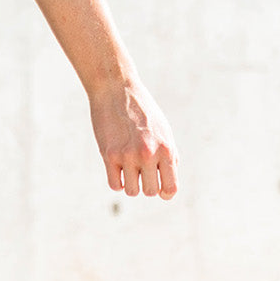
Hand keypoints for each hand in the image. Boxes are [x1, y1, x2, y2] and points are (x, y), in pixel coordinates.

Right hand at [88, 77, 178, 198]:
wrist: (116, 88)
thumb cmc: (141, 110)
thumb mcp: (163, 130)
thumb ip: (168, 156)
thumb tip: (167, 186)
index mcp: (166, 149)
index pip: (170, 188)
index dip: (165, 192)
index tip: (159, 187)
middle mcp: (148, 154)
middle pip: (151, 192)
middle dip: (146, 184)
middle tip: (140, 170)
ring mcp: (127, 155)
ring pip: (132, 191)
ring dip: (130, 183)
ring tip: (128, 167)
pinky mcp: (109, 154)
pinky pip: (115, 185)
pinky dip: (117, 181)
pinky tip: (116, 168)